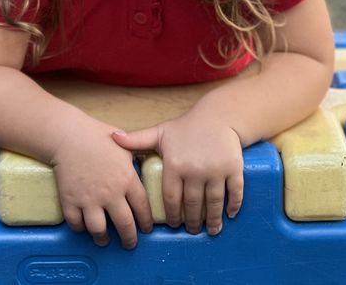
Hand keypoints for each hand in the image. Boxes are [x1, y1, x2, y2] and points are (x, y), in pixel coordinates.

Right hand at [49, 119, 153, 248]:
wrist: (68, 135)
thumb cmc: (97, 136)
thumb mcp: (124, 145)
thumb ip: (135, 159)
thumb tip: (144, 165)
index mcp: (127, 179)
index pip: (142, 208)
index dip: (146, 222)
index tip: (146, 229)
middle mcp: (110, 193)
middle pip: (125, 225)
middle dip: (129, 239)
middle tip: (130, 244)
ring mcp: (89, 199)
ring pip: (99, 230)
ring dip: (103, 238)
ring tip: (104, 240)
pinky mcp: (70, 201)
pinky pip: (76, 224)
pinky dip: (80, 228)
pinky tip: (84, 227)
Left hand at [111, 112, 243, 235]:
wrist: (218, 116)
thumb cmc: (186, 128)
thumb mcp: (160, 132)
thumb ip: (137, 139)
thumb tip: (111, 137)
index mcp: (175, 164)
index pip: (170, 198)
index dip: (171, 215)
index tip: (173, 224)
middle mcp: (195, 170)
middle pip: (192, 205)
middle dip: (191, 222)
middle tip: (190, 230)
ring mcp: (215, 170)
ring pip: (213, 203)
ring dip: (212, 220)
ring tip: (210, 230)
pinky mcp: (233, 168)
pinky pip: (234, 192)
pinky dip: (233, 206)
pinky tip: (229, 216)